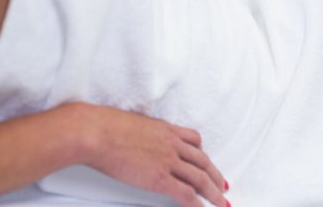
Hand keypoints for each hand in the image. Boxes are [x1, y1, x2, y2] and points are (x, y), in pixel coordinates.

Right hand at [78, 104, 227, 206]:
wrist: (99, 133)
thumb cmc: (107, 126)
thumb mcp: (133, 124)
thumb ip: (143, 134)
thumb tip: (139, 141)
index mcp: (166, 129)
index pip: (194, 140)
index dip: (204, 154)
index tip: (207, 163)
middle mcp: (172, 143)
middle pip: (203, 161)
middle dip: (215, 175)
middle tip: (222, 186)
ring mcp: (168, 161)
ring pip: (201, 178)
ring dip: (213, 192)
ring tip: (220, 202)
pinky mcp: (160, 179)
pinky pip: (187, 194)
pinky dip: (198, 205)